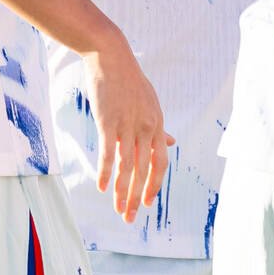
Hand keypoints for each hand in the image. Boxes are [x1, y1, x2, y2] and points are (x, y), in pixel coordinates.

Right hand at [81, 42, 171, 222]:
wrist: (111, 56)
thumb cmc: (129, 80)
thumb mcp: (151, 103)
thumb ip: (160, 127)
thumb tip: (172, 143)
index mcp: (157, 124)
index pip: (160, 162)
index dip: (154, 184)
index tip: (146, 202)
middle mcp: (146, 127)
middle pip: (145, 170)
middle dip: (137, 197)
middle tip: (129, 218)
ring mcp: (128, 125)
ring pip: (128, 166)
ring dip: (122, 192)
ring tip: (117, 210)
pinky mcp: (109, 121)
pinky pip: (108, 153)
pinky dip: (105, 172)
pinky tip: (101, 187)